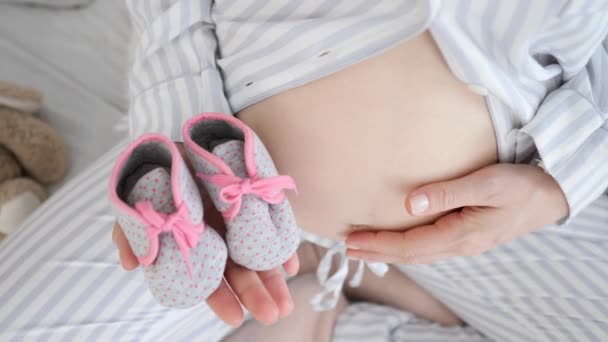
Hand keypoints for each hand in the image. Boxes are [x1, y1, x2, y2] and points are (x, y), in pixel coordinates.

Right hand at [112, 143, 298, 326]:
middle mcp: (220, 239)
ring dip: (274, 281)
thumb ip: (132, 230)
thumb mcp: (141, 198)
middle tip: (273, 314)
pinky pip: (273, 229)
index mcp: (197, 245)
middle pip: (239, 273)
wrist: (186, 139)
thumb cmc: (162, 173)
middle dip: (255, 295)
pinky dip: (283, 248)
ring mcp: (241, 223)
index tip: (236, 318)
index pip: (209, 280)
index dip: (221, 299)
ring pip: (259, 258)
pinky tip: (293, 266)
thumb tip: (129, 264)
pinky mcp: (258, 203)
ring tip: (286, 303)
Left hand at [345, 164, 568, 263]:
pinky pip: (428, 247)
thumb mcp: (487, 183)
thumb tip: (409, 204)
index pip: (409, 246)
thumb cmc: (521, 186)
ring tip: (363, 247)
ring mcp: (463, 243)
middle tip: (346, 248)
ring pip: (417, 253)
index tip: (351, 241)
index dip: (378, 244)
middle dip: (376, 252)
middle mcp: (459, 245)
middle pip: (409, 255)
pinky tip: (397, 243)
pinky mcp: (466, 236)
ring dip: (388, 251)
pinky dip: (406, 247)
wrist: (552, 195)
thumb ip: (448, 193)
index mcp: (461, 235)